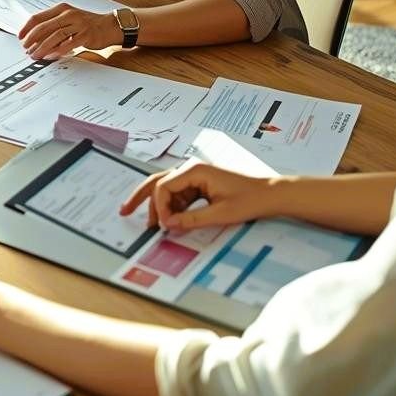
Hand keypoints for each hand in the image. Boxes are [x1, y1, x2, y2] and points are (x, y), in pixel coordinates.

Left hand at [19, 3, 122, 59]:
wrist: (109, 26)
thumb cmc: (87, 24)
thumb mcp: (68, 20)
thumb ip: (53, 26)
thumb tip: (34, 38)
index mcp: (61, 9)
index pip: (38, 17)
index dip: (27, 28)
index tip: (20, 37)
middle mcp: (68, 14)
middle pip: (45, 27)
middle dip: (32, 39)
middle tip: (26, 48)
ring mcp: (78, 24)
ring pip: (55, 36)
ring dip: (43, 47)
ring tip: (36, 55)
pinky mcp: (86, 34)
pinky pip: (69, 43)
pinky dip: (59, 51)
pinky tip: (52, 56)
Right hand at [119, 162, 283, 231]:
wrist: (270, 194)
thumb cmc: (249, 200)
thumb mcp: (220, 214)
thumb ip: (191, 219)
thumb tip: (168, 225)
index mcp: (195, 171)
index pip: (164, 187)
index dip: (159, 207)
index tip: (163, 226)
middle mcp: (192, 169)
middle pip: (158, 182)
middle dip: (141, 197)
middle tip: (124, 211)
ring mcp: (196, 176)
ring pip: (167, 190)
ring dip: (158, 206)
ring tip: (150, 224)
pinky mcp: (201, 185)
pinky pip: (180, 195)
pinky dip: (172, 207)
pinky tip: (170, 220)